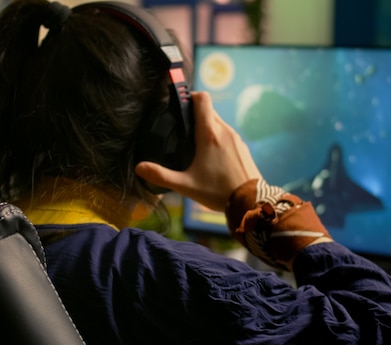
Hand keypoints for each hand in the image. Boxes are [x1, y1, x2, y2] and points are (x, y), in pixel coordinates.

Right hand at [135, 91, 261, 211]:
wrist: (250, 202)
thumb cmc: (218, 192)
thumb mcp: (186, 185)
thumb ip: (161, 175)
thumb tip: (139, 168)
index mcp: (209, 134)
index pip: (201, 99)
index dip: (189, 96)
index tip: (179, 105)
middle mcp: (224, 130)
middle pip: (208, 109)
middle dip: (194, 114)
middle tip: (182, 128)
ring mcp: (236, 138)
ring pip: (218, 121)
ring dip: (206, 125)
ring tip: (194, 143)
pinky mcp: (242, 146)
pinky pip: (227, 133)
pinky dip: (217, 136)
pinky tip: (211, 155)